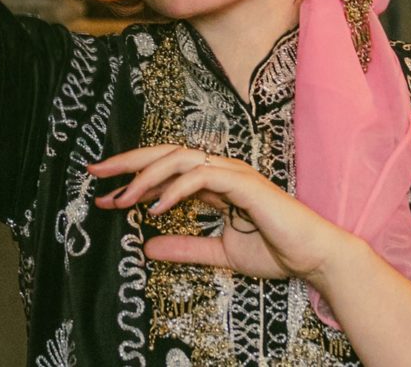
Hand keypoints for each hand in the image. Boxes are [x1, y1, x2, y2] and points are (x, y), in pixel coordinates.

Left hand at [88, 144, 363, 287]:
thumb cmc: (276, 251)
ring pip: (180, 159)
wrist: (314, 258)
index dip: (134, 177)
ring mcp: (234, 173)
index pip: (167, 169)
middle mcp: (221, 170)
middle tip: (96, 174)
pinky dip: (175, 190)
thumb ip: (186, 248)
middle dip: (128, 161)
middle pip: (166, 153)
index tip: (105, 193)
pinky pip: (203, 177)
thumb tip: (147, 248)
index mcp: (215, 182)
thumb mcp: (220, 254)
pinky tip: (155, 208)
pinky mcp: (245, 184)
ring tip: (123, 198)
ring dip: (147, 176)